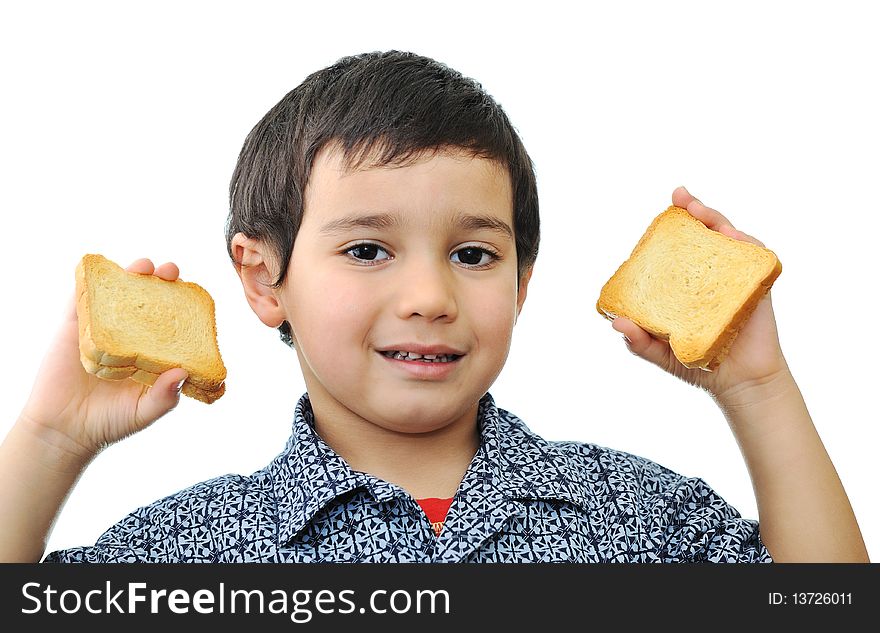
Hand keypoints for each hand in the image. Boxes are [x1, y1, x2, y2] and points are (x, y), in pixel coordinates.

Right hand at [18, 258, 188, 460]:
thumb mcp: (145, 412)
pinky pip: (80, 300)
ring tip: (142, 267)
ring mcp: (102, 328)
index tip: (192, 290)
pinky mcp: (74, 328)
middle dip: (161, 281)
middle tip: (169, 272)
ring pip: (117, 293)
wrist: (64, 431)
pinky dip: (87, 282)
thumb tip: (182, 372)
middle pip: (148, 300)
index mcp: (153, 350)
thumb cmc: (111, 422)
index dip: (183, 302)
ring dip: (130, 274)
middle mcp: (131, 335)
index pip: (172, 319)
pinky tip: (98, 272)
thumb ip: (165, 397)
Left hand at [611, 187, 789, 401]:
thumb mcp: (660, 354)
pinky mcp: (759, 288)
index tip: (665, 208)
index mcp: (689, 284)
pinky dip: (745, 245)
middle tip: (680, 197)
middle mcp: (713, 275)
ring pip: (730, 240)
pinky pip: (756, 260)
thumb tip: (616, 323)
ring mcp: (737, 279)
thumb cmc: (698, 366)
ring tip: (699, 211)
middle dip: (695, 211)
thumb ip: (639, 341)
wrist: (738, 384)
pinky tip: (731, 236)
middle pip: (707, 234)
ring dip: (716, 220)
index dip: (673, 226)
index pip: (681, 247)